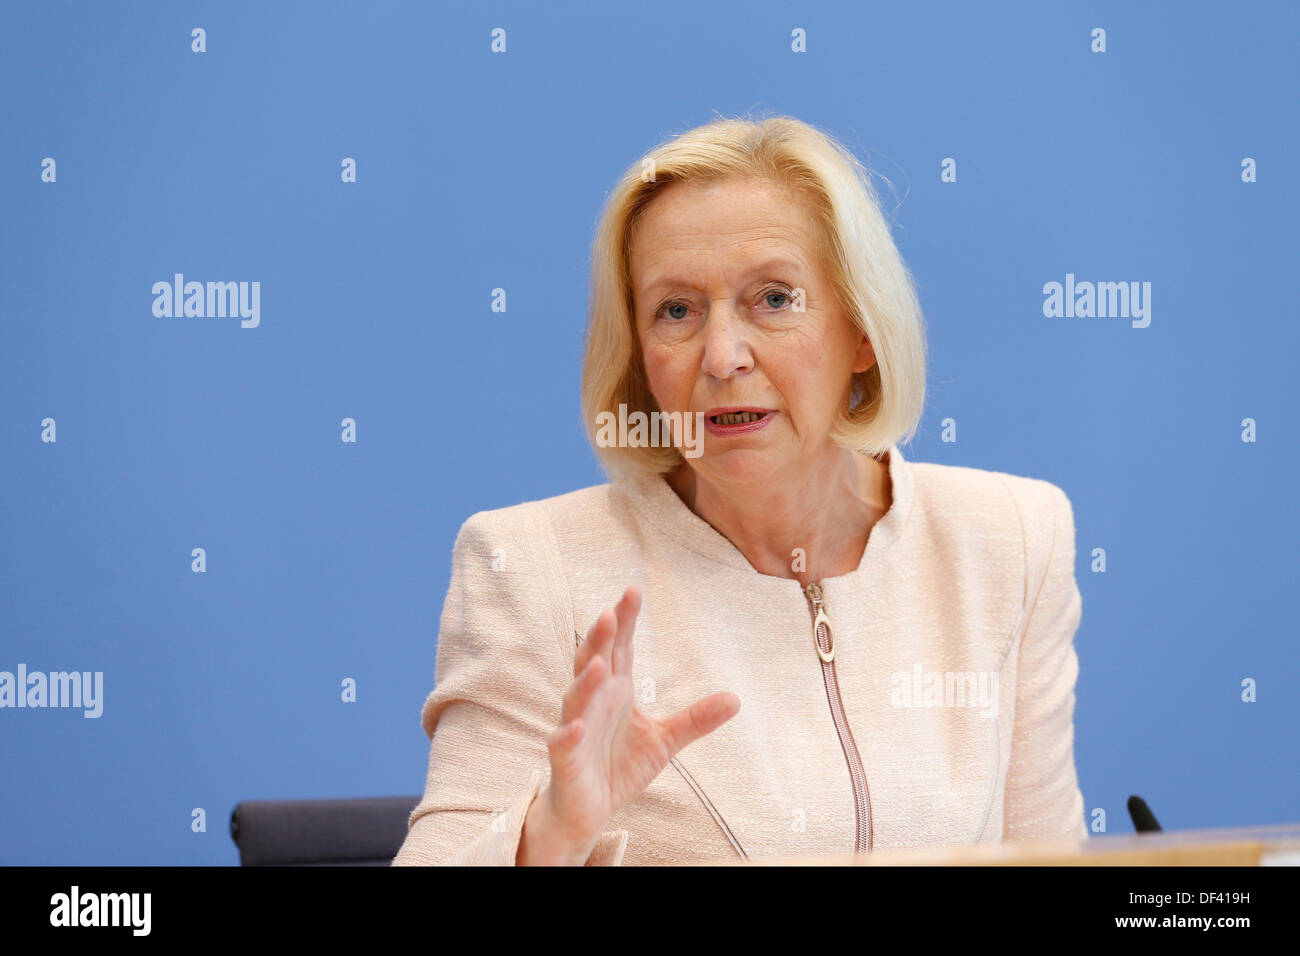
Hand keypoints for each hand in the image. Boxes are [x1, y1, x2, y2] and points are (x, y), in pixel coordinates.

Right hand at [536, 584, 740, 854]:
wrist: (588, 811)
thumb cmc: (620, 767)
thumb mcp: (665, 741)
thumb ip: (695, 719)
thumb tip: (736, 699)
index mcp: (615, 691)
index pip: (619, 648)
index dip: (624, 621)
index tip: (633, 591)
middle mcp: (593, 702)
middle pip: (594, 662)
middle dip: (600, 639)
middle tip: (610, 612)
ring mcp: (576, 728)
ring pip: (576, 698)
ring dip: (585, 682)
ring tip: (598, 664)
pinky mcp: (565, 760)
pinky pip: (564, 743)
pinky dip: (569, 733)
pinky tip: (577, 725)